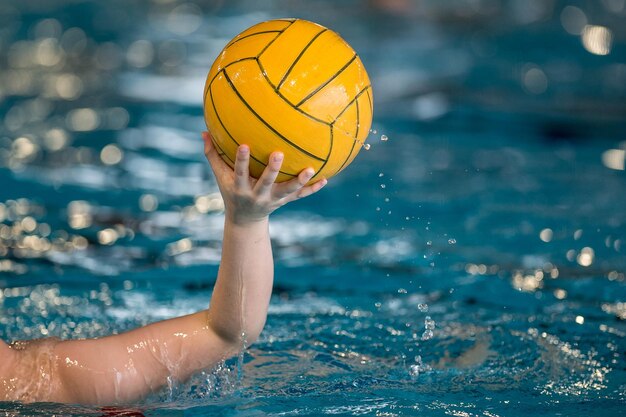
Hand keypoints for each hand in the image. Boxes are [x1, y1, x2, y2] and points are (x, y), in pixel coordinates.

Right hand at [202, 131, 327, 224]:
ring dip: (299, 181)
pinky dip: (313, 189)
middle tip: (279, 154)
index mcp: (240, 188)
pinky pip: (301, 196)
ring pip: (288, 191)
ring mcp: (273, 200)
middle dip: (272, 170)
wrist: (245, 219)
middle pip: (266, 183)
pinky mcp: (285, 202)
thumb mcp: (220, 176)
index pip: (239, 173)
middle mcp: (257, 195)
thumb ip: (212, 155)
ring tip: (310, 169)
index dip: (241, 161)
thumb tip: (203, 131)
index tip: (244, 145)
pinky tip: (326, 179)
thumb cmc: (231, 190)